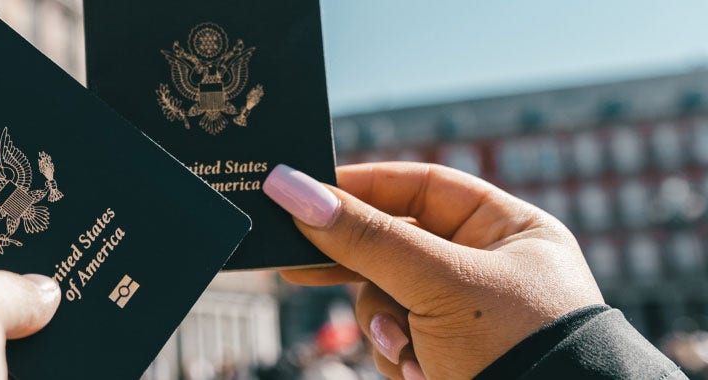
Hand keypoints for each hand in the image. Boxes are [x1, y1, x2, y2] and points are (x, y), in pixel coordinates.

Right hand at [264, 162, 603, 378]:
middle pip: (393, 244)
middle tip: (297, 264)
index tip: (307, 193)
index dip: (364, 186)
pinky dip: (397, 355)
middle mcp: (486, 266)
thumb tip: (292, 190)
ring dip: (383, 324)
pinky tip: (418, 372)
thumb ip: (364, 237)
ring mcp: (464, 314)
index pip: (422, 186)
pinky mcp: (445, 354)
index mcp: (507, 229)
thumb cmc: (519, 346)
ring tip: (405, 349)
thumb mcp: (438, 283)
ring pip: (384, 296)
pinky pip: (394, 338)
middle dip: (358, 268)